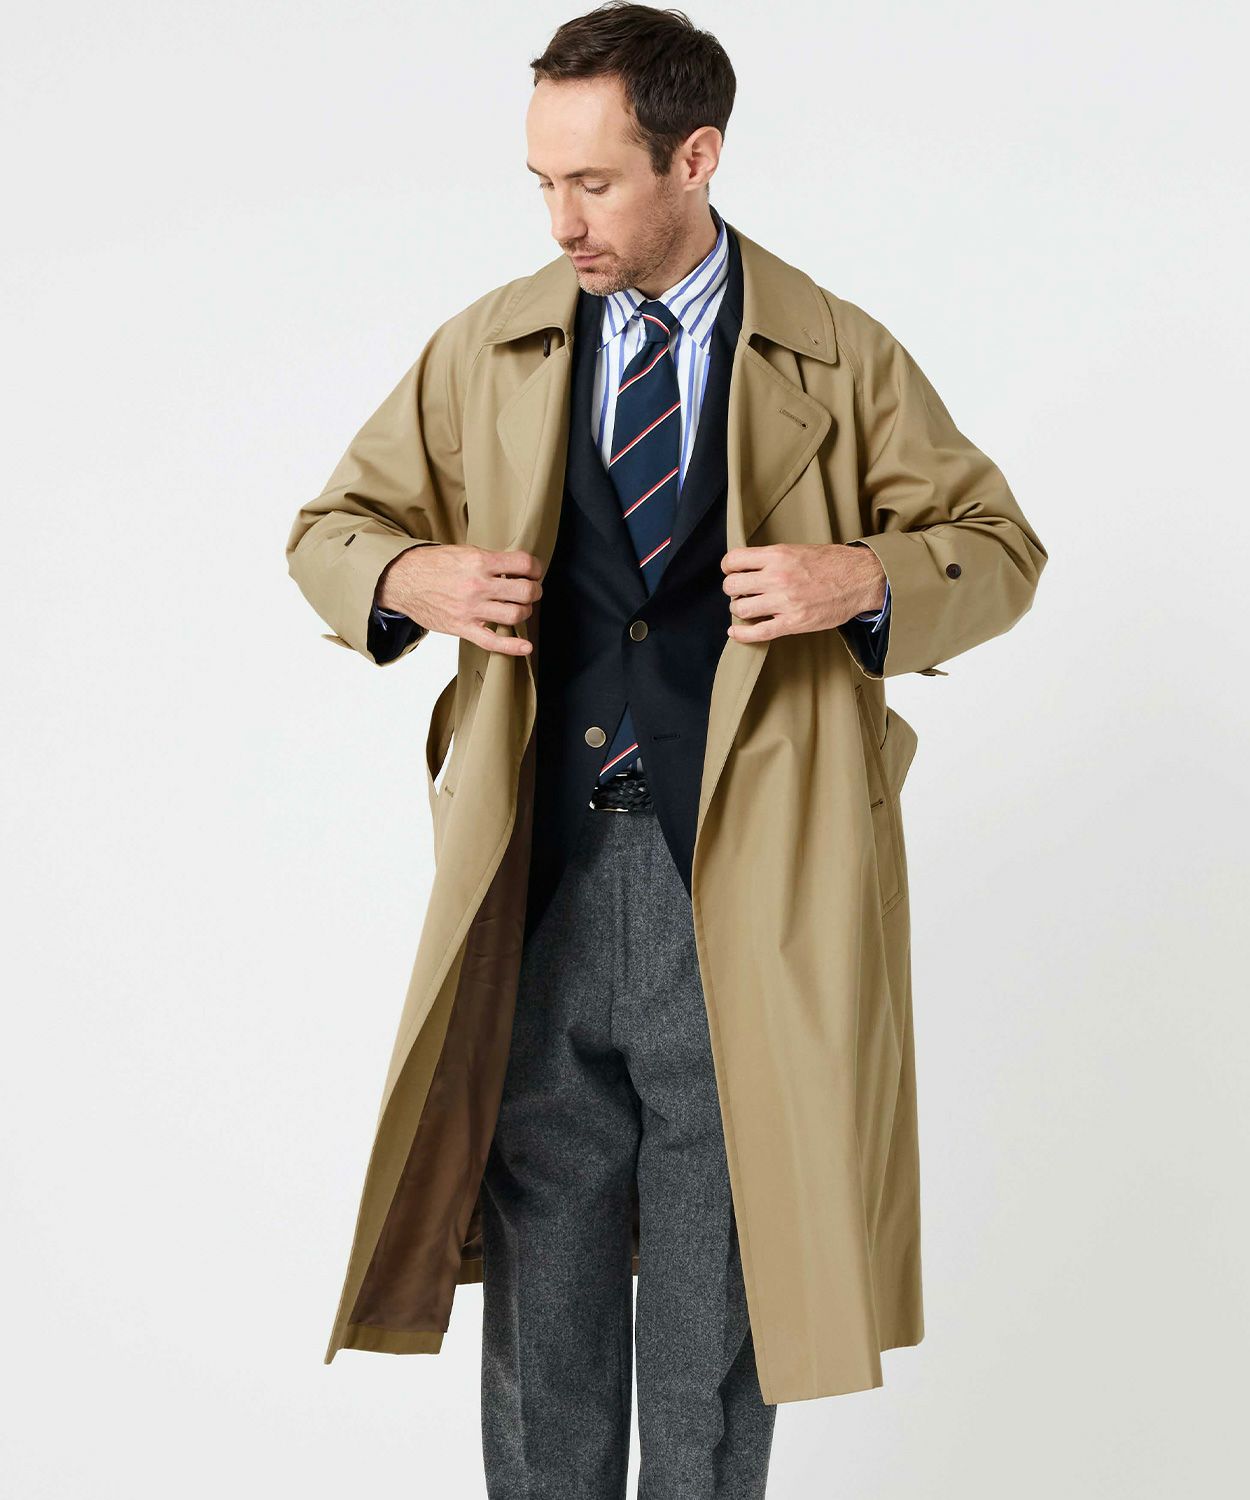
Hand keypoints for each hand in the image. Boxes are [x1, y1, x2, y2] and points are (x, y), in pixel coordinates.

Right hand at [377, 544, 543, 656]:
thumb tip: (515, 569)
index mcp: (479, 562)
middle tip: (530, 590)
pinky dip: (513, 647)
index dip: (535, 568)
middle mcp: (477, 586)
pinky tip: (526, 647)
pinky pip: (493, 642)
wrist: (402, 580)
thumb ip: (489, 561)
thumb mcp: (463, 552)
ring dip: (525, 612)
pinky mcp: (463, 627)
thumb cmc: (432, 565)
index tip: (534, 571)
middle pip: (525, 591)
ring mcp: (471, 609)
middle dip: (534, 591)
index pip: (523, 563)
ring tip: (519, 607)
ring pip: (515, 615)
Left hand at [721, 542, 886, 642]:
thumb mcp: (797, 550)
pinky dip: (742, 634)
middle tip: (741, 592)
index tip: (732, 572)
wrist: (860, 579)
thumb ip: (772, 558)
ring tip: (749, 607)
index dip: (728, 567)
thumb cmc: (831, 563)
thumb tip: (748, 567)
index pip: (734, 560)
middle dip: (732, 590)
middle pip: (732, 587)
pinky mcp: (792, 623)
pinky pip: (757, 632)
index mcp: (777, 556)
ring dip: (740, 609)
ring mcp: (784, 602)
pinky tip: (735, 631)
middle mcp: (777, 578)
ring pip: (741, 609)